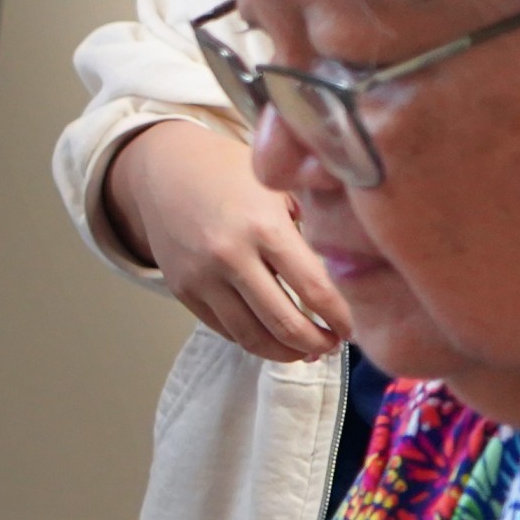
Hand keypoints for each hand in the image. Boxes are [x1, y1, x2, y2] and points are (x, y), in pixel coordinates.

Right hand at [101, 121, 348, 361]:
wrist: (164, 168)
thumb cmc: (231, 172)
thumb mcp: (279, 185)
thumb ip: (311, 226)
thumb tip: (350, 274)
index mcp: (264, 226)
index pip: (315, 290)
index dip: (342, 317)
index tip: (355, 325)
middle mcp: (230, 256)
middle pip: (284, 324)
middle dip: (318, 343)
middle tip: (334, 343)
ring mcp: (202, 277)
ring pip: (252, 338)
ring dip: (286, 352)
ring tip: (306, 349)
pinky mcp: (183, 290)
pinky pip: (225, 330)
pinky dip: (254, 340)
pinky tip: (273, 335)